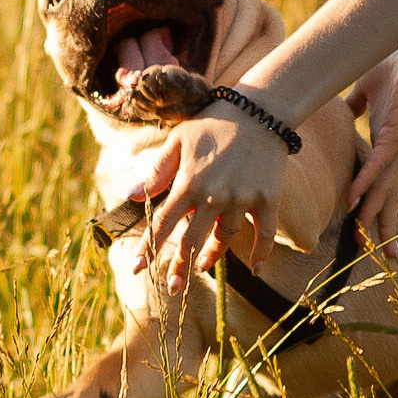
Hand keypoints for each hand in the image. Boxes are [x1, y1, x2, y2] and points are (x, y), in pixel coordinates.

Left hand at [137, 109, 284, 293]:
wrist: (261, 109)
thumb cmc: (214, 122)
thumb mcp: (178, 140)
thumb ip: (156, 171)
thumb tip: (130, 195)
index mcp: (188, 182)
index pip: (162, 224)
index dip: (148, 248)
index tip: (137, 269)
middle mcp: (214, 196)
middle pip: (191, 240)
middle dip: (179, 267)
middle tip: (172, 287)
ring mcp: (243, 199)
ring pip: (225, 238)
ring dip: (213, 256)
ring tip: (203, 266)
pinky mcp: (268, 199)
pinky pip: (266, 233)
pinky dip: (262, 252)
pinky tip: (256, 268)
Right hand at [344, 46, 397, 253]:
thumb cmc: (393, 70)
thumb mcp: (364, 93)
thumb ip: (355, 106)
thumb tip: (344, 107)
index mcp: (387, 146)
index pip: (383, 184)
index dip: (383, 209)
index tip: (382, 231)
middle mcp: (395, 153)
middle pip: (387, 197)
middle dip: (385, 228)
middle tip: (387, 257)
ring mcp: (396, 148)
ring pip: (383, 190)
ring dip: (375, 217)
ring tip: (371, 244)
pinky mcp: (395, 137)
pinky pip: (377, 166)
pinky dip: (366, 184)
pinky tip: (357, 202)